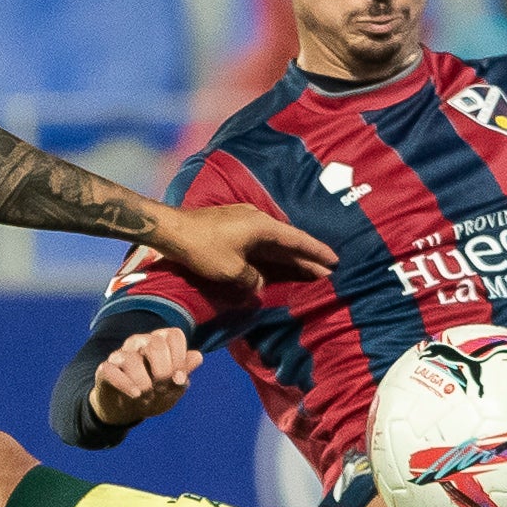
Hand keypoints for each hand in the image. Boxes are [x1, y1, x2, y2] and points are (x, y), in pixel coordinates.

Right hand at [90, 326, 201, 426]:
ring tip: (147, 398)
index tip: (179, 380)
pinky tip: (135, 395)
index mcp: (160, 341)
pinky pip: (111, 371)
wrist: (127, 410)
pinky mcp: (105, 369)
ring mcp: (121, 354)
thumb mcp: (174, 388)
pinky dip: (125, 385)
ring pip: (132, 360)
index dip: (180, 358)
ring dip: (144, 384)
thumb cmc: (155, 394)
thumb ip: (184, 373)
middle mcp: (140, 342)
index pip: (174, 335)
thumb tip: (197, 357)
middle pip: (155, 345)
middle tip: (162, 389)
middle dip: (163, 372)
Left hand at [148, 201, 333, 293]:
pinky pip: (260, 244)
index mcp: (263, 227)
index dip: (316, 252)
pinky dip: (271, 255)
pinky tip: (275, 265)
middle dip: (306, 258)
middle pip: (288, 242)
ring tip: (306, 271)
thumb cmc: (203, 248)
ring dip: (289, 257)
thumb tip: (258, 285)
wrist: (172, 230)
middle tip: (326, 272)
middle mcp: (258, 220)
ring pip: (274, 243)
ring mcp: (245, 222)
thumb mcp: (231, 271)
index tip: (334, 261)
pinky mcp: (233, 228)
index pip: (297, 240)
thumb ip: (251, 280)